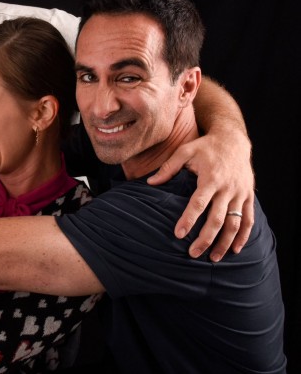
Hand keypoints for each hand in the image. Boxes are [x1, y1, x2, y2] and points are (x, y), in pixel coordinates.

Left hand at [147, 130, 253, 261]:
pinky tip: (236, 250)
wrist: (234, 140)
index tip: (178, 234)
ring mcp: (240, 193)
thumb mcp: (185, 151)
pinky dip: (244, 236)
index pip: (198, 203)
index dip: (189, 219)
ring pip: (235, 223)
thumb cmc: (206, 146)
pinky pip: (248, 219)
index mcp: (210, 178)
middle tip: (192, 254)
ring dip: (225, 242)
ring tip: (213, 258)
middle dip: (205, 238)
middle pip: (217, 218)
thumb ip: (168, 167)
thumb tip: (150, 183)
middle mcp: (227, 188)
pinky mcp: (248, 196)